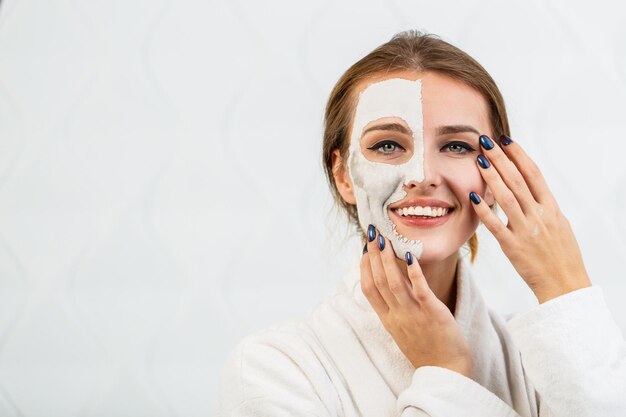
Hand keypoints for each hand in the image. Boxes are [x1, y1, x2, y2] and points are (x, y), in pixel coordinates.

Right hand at [361, 225, 472, 376]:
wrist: (446, 373)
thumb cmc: (427, 351)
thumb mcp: (402, 332)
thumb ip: (395, 310)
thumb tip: (390, 289)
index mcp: (388, 320)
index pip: (369, 289)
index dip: (364, 267)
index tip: (363, 249)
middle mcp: (397, 315)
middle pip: (378, 281)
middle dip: (373, 255)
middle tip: (371, 233)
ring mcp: (414, 314)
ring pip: (394, 282)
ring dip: (387, 258)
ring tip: (384, 238)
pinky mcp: (433, 313)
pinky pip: (421, 290)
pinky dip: (414, 273)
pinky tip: (409, 256)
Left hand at [470, 135, 591, 302]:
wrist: (565, 284)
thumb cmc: (562, 255)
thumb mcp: (559, 224)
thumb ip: (544, 206)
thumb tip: (532, 189)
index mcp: (552, 208)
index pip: (533, 174)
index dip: (518, 155)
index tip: (505, 140)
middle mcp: (539, 215)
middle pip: (517, 180)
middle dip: (500, 158)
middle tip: (485, 141)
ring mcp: (526, 230)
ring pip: (506, 197)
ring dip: (491, 177)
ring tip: (479, 160)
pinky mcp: (513, 246)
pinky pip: (496, 225)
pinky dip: (484, 210)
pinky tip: (473, 197)